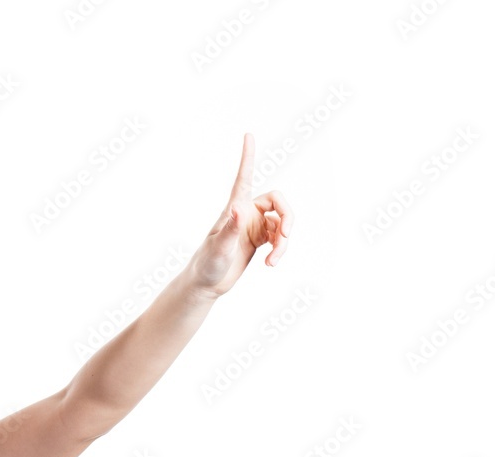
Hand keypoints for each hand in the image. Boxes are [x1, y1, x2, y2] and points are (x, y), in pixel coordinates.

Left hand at [184, 133, 293, 298]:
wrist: (207, 283)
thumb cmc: (207, 264)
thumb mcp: (219, 248)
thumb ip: (230, 229)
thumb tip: (238, 209)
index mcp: (234, 208)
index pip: (244, 178)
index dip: (248, 157)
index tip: (248, 135)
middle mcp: (246, 212)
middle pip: (278, 201)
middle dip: (288, 217)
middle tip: (287, 235)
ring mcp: (254, 225)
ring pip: (282, 223)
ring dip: (283, 241)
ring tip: (273, 260)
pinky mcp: (259, 239)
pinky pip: (280, 237)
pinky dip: (280, 249)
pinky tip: (271, 263)